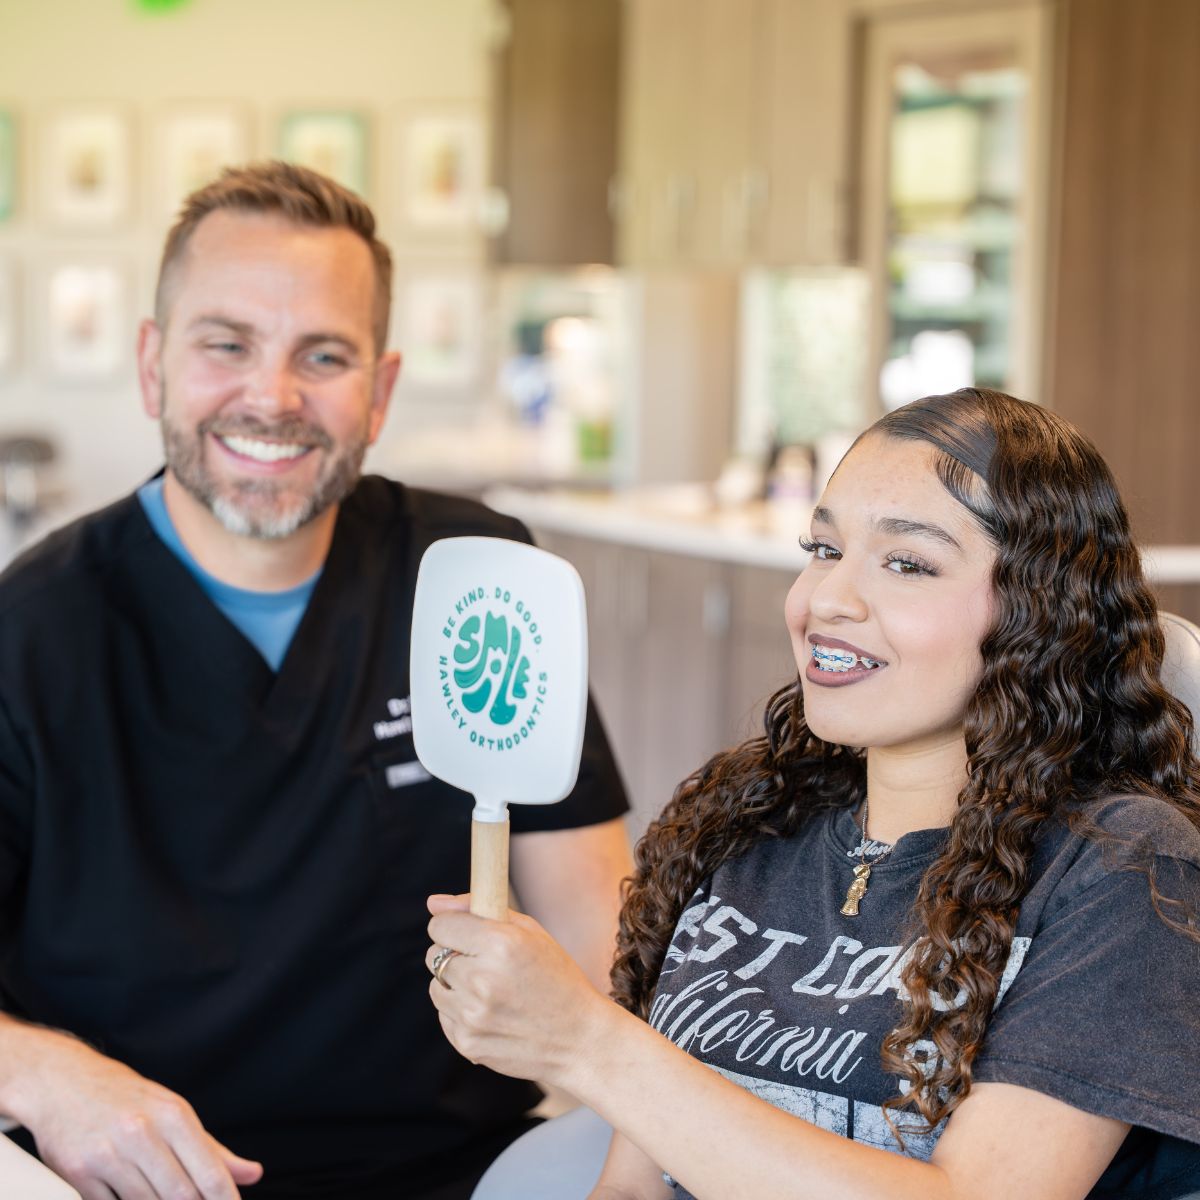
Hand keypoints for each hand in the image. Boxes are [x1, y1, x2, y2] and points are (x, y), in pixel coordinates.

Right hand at [6, 1026, 261, 1199]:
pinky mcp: (77, 1174)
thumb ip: (213, 1149)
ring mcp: (108, 1154)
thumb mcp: (173, 1112)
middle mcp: (142, 1133)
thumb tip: (252, 1174)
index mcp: (173, 1115)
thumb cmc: (127, 1099)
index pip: (209, 1172)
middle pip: (180, 1194)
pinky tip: (132, 1196)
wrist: (64, 1082)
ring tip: (162, 1195)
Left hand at [426, 893, 614, 1090]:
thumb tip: (433, 903)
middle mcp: (481, 979)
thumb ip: (479, 909)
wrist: (579, 1039)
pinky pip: (445, 1016)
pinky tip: (492, 1013)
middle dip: (455, 955)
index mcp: (500, 944)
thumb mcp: (530, 932)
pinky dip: (461, 1011)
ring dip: (455, 984)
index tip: (468, 933)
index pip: (440, 926)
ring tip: (491, 990)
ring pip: (436, 987)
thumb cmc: (557, 977)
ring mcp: (472, 1015)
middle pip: (434, 955)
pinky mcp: (467, 1043)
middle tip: (485, 963)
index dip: (453, 926)